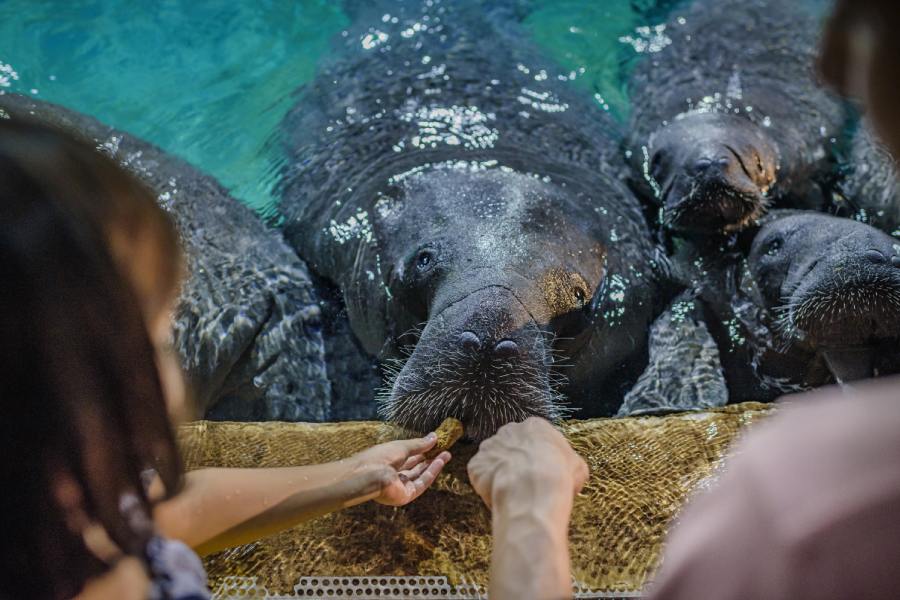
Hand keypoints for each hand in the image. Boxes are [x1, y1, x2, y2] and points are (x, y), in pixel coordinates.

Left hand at [351, 433, 451, 506]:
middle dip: (430, 458)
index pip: (408, 456)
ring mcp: (400, 486)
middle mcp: (394, 474)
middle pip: (416, 466)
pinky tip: (439, 462)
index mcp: (389, 461)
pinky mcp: (406, 495)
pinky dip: (431, 473)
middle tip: (445, 449)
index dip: (422, 450)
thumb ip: (419, 444)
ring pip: (420, 475)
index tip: (436, 443)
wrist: (369, 475)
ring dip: (433, 465)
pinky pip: (421, 483)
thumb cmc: (380, 457)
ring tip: (446, 454)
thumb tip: (434, 437)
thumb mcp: (402, 446)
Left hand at [467, 417, 587, 509]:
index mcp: (534, 426)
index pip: (533, 438)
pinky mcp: (475, 464)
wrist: (534, 488)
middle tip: (524, 483)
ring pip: (492, 459)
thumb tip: (571, 472)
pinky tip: (499, 496)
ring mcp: (489, 446)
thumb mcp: (577, 467)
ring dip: (499, 473)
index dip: (537, 457)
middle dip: (515, 462)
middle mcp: (508, 430)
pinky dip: (487, 485)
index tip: (540, 471)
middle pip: (510, 446)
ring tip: (511, 493)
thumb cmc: (558, 476)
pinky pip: (480, 475)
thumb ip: (570, 463)